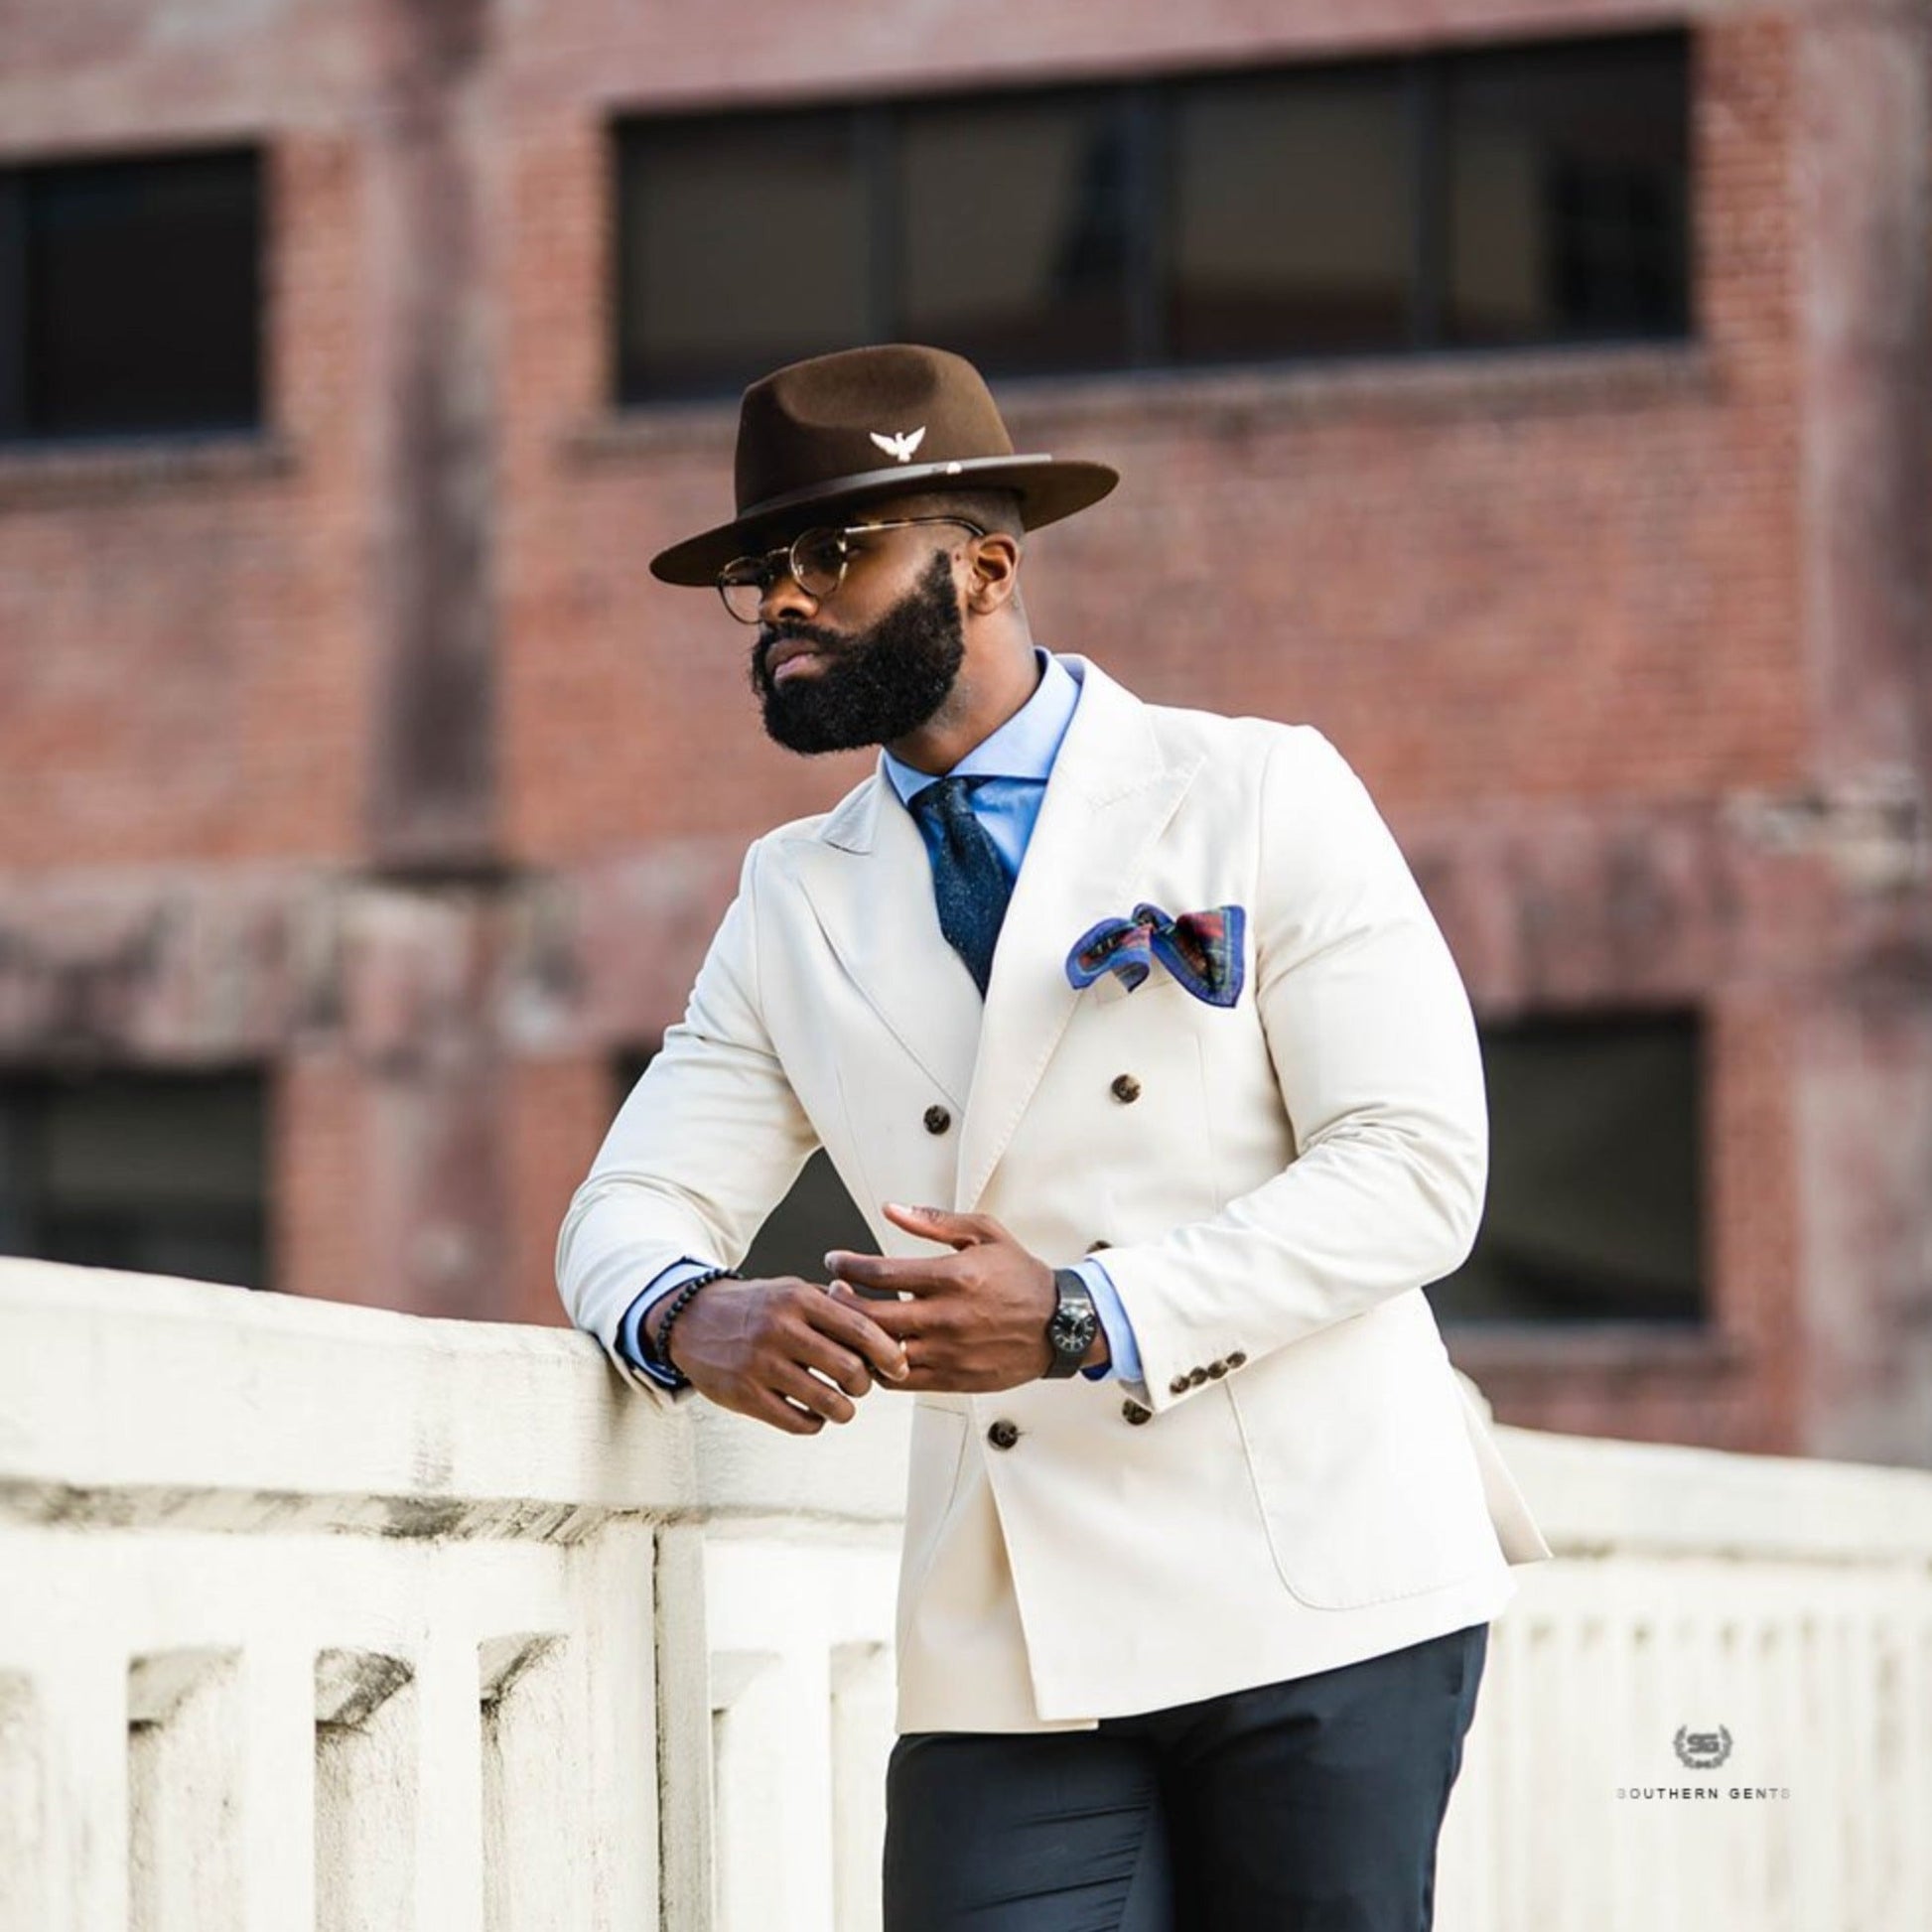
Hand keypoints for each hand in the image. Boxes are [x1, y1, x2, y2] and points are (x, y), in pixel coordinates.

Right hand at [652, 1276, 908, 1436]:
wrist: (691, 1320)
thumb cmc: (755, 1307)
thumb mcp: (793, 1290)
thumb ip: (835, 1306)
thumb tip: (885, 1325)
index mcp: (798, 1299)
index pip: (860, 1329)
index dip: (888, 1353)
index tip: (899, 1367)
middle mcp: (780, 1329)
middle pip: (849, 1369)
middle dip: (865, 1384)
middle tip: (862, 1386)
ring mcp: (760, 1364)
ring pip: (827, 1402)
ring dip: (844, 1410)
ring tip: (842, 1405)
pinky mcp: (744, 1395)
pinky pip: (797, 1422)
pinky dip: (815, 1423)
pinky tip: (814, 1414)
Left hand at [823, 1203, 1091, 1393]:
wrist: (1060, 1325)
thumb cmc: (1021, 1276)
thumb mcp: (984, 1233)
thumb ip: (934, 1222)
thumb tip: (891, 1209)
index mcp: (953, 1276)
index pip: (881, 1272)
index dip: (848, 1266)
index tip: (834, 1262)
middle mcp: (947, 1315)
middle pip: (872, 1315)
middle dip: (841, 1303)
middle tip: (831, 1293)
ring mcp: (949, 1351)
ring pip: (882, 1352)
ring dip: (857, 1339)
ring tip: (845, 1325)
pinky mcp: (953, 1378)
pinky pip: (901, 1380)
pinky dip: (879, 1367)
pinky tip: (874, 1351)